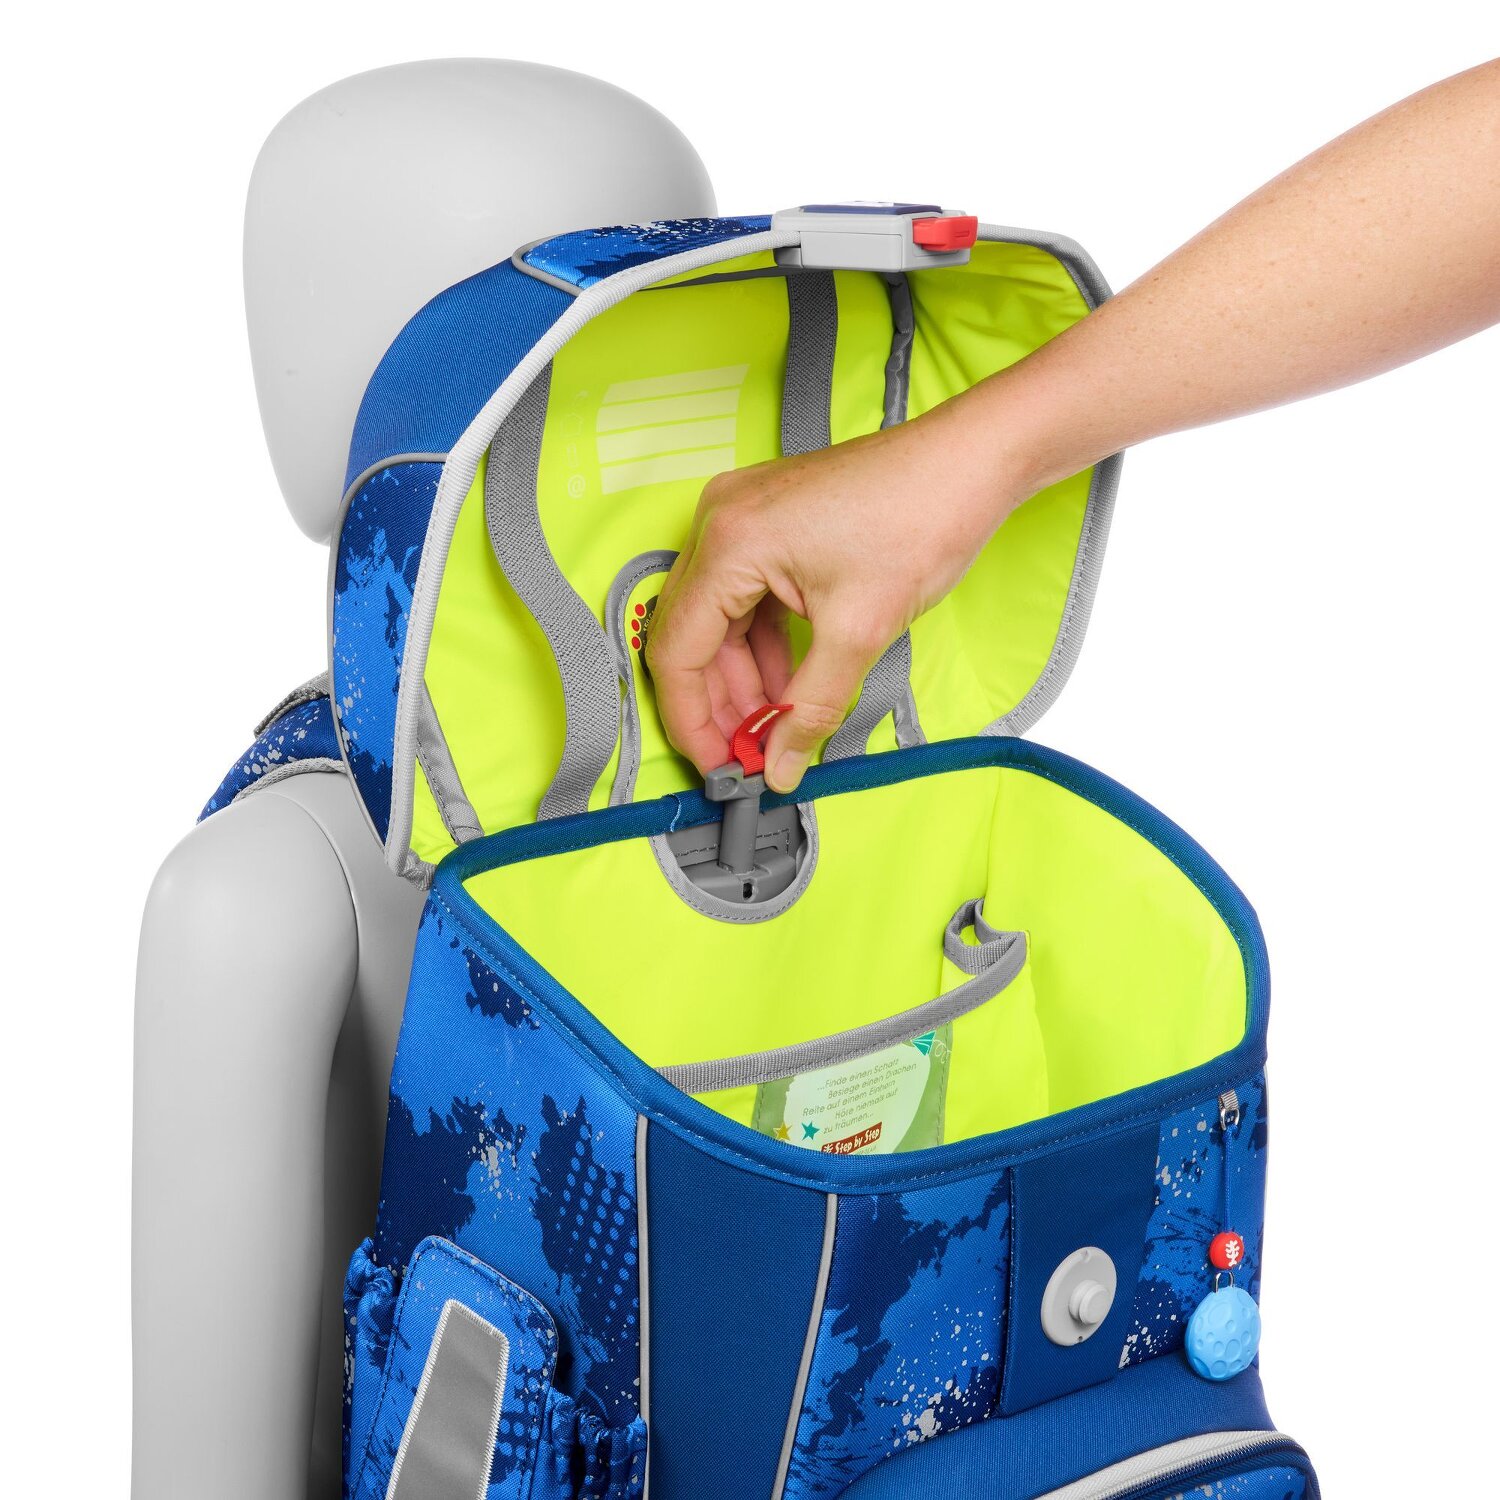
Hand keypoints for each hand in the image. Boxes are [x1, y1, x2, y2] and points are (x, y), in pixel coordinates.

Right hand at [645, 394, 1020, 791]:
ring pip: (718, 619)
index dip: (690, 719)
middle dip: (719, 702)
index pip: (676, 651)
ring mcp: (742, 515)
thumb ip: (810, 708)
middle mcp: (720, 521)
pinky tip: (789, 681)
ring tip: (777, 725)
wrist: (971, 460)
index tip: (717, 765)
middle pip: (691, 635)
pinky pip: (745, 594)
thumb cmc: (921, 518)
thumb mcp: (859, 631)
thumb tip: (781, 766)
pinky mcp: (769, 519)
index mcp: (729, 543)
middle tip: (750, 755)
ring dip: (744, 677)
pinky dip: (763, 643)